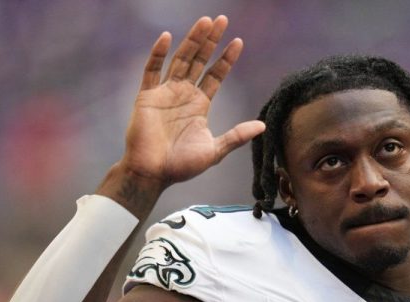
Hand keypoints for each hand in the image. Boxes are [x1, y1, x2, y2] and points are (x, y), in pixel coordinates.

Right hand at [122, 16, 264, 187]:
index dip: (226, 59)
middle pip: (199, 61)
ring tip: (205, 22)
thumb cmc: (182, 165)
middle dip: (210, 41)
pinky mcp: (147, 96)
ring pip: (180, 60)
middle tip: (222, 19)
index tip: (238, 41)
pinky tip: (167, 37)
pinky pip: (151, 70)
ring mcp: (165, 93)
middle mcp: (183, 94)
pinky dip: (158, 53)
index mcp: (199, 105)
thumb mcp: (215, 150)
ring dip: (192, 40)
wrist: (153, 173)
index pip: (215, 75)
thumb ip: (237, 136)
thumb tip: (263, 126)